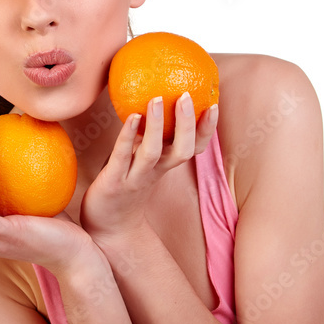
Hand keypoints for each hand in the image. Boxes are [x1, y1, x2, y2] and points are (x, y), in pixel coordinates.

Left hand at [80, 93, 217, 242]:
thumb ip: (146, 137)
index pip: (193, 148)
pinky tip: (131, 117)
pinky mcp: (114, 182)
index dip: (206, 129)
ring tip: (157, 100)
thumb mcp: (140, 160)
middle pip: (181, 151)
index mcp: (165, 166)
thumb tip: (150, 98)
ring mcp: (135, 178)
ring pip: (153, 153)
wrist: (108, 227)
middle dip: (187, 124)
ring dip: (157, 127)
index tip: (214, 105)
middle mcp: (155, 172)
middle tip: (187, 96)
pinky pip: (122, 157)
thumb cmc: (123, 186)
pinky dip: (128, 136)